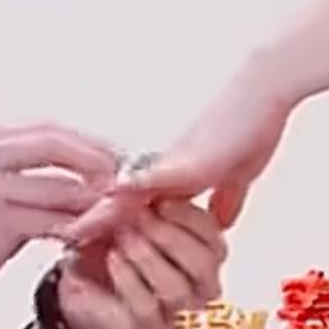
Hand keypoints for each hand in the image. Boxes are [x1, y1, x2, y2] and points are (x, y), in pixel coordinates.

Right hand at [0, 124, 118, 328]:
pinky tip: (86, 233)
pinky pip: (51, 220)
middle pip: (54, 144)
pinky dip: (75, 226)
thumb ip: (21, 168)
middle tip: (122, 179)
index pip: (45, 128)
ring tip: (111, 209)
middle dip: (96, 160)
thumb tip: (80, 164)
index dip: (86, 141)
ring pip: (59, 185)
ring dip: (93, 199)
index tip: (113, 156)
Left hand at [55, 199, 226, 328]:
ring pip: (177, 289)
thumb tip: (146, 185)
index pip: (214, 238)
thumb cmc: (110, 250)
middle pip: (204, 265)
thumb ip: (144, 205)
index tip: (162, 201)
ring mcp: (176, 313)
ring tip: (123, 238)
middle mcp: (198, 287)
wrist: (82, 287)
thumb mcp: (127, 218)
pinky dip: (128, 280)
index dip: (190, 218)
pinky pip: (147, 308)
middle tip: (140, 218)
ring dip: (147, 257)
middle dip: (169, 236)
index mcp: (202, 255)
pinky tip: (113, 259)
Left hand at [63, 71, 293, 243]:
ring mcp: (173, 162)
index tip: (89, 239)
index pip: (137, 205)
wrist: (265, 89)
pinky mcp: (187, 160)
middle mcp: (166, 167)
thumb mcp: (238, 173)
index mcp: (174, 175)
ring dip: (104, 212)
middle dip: (96, 220)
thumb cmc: (253, 124)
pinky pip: (154, 180)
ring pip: (128, 191)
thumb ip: (226, 197)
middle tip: (63, 238)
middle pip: (121, 198)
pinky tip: (111, 199)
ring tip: (74, 230)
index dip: (115, 222)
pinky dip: (132, 193)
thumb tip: (221, 221)